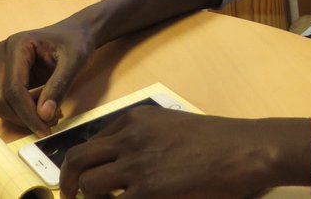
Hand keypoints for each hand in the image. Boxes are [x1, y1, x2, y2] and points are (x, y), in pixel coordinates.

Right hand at [0, 20, 95, 134]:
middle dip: (23, 117)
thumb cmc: (77, 42)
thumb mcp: (74, 62)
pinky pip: (8, 102)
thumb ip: (58, 87)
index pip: (13, 88)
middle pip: (1, 98)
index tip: (46, 129)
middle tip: (50, 123)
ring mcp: (2, 65)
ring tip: (50, 114)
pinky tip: (44, 108)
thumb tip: (44, 115)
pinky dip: (23, 112)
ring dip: (22, 116)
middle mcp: (3, 53)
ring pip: (1, 103)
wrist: (77, 33)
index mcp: (17, 45)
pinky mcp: (7, 75)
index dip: (27, 113)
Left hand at [59, 109, 272, 197]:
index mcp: (136, 119)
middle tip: (71, 195)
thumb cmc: (217, 140)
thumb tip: (126, 164)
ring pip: (89, 184)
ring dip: (90, 197)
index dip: (85, 163)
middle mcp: (129, 137)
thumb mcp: (173, 127)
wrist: (242, 150)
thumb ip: (146, 139)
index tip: (85, 178)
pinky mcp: (147, 191)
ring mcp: (136, 164)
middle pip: (78, 159)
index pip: (93, 141)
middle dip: (68, 180)